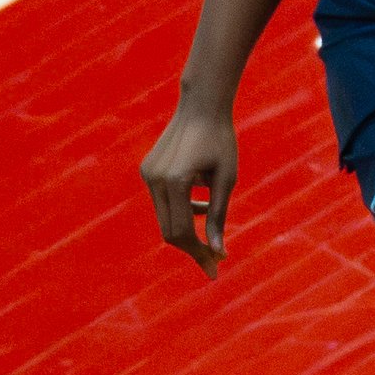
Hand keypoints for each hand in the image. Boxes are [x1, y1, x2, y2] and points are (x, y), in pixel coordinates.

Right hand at [141, 93, 238, 278]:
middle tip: (216, 257)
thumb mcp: (226, 178)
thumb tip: (217, 252)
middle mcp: (156, 179)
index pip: (182, 232)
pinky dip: (180, 209)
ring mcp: (148, 174)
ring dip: (187, 226)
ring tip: (210, 220)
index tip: (216, 269)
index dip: (199, 253)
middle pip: (169, 230)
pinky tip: (199, 202)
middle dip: (192, 246)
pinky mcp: (147, 169)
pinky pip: (162, 201)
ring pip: (165, 218)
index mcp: (175, 181)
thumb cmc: (221, 139)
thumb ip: (218, 215)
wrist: (202, 105)